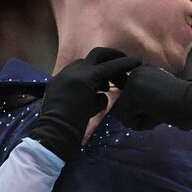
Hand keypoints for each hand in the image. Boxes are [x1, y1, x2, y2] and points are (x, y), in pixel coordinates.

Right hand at [28, 47, 140, 161]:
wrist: (54, 133)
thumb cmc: (60, 132)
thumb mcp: (71, 112)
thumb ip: (85, 101)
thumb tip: (101, 97)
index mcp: (59, 82)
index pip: (79, 69)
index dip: (95, 74)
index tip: (107, 83)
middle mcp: (66, 73)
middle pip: (89, 60)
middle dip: (106, 60)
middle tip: (121, 68)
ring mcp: (75, 74)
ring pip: (99, 58)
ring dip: (116, 64)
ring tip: (131, 72)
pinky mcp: (87, 78)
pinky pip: (109, 67)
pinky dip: (124, 63)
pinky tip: (137, 63)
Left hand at [112, 64, 191, 132]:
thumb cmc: (181, 106)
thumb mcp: (156, 98)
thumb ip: (139, 100)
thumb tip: (119, 113)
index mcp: (142, 70)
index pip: (127, 100)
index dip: (142, 110)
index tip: (162, 102)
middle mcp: (135, 71)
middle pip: (122, 107)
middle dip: (140, 115)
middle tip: (162, 107)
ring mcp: (133, 80)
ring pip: (123, 114)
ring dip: (141, 120)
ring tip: (160, 110)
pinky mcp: (133, 92)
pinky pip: (126, 120)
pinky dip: (142, 124)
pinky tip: (158, 113)